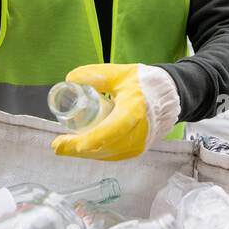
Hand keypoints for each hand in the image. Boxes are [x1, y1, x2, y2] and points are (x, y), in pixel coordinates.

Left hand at [51, 63, 181, 161]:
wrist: (171, 95)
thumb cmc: (145, 83)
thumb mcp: (120, 74)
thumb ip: (95, 75)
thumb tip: (70, 79)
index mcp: (134, 111)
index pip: (109, 131)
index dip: (87, 141)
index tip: (66, 142)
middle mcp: (138, 133)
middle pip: (103, 147)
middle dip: (78, 149)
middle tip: (57, 145)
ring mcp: (139, 144)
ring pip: (107, 154)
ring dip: (85, 153)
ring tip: (66, 146)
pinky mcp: (138, 149)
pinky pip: (113, 154)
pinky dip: (97, 152)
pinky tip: (84, 148)